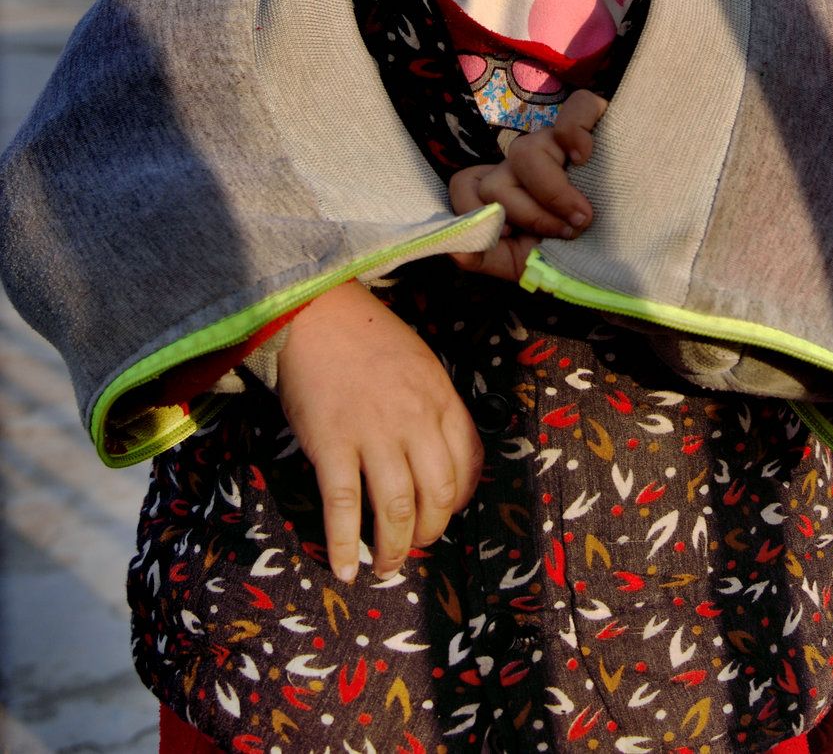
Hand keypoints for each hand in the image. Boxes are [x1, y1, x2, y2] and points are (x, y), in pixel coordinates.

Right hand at [275, 279, 482, 582]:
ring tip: (388, 566)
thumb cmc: (368, 338)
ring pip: (397, 507)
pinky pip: (343, 507)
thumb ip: (434, 408)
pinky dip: (344, 544)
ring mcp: (373, 434)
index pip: (468, 464)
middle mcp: (415, 420)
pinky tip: (346, 566)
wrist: (317, 314)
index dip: (459, 500)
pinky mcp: (332, 445)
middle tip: (416, 544)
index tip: (444, 513)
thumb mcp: (421, 364)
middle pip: (437, 494)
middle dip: (430, 531)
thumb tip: (436, 456)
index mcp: (441, 398)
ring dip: (395, 547)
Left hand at [448, 88, 606, 281]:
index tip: (509, 234)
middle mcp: (524, 164)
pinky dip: (574, 133)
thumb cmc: (583, 251)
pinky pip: (572, 109)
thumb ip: (488, 257)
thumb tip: (455, 249)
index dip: (476, 211)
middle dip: (530, 215)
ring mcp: (555, 140)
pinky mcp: (590, 119)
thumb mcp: (530, 265)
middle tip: (567, 234)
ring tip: (585, 216)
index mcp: (507, 193)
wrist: (639, 244)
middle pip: (496, 178)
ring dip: (554, 192)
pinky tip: (586, 158)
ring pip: (524, 152)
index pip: (464, 184)